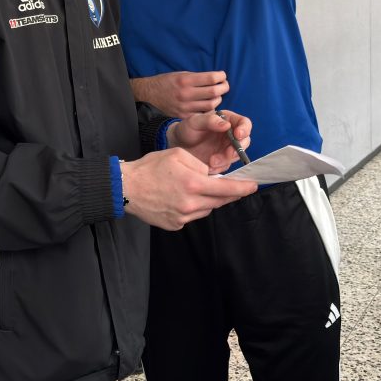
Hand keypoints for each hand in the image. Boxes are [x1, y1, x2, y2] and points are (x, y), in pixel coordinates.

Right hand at [120, 148, 256, 230]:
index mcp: (193, 184)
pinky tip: (181, 198)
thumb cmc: (150, 168)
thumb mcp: (178, 155)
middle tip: (235, 187)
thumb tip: (211, 174)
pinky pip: (192, 215)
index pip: (226, 188)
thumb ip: (199, 165)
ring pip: (206, 208)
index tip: (254, 186)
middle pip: (219, 201)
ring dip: (208, 199)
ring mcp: (183, 217)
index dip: (242, 188)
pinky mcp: (175, 225)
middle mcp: (191, 204)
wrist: (126, 188)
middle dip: (229, 193)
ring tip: (196, 188)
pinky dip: (193, 206)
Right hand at [130, 71, 228, 117]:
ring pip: (211, 105)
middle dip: (223, 88)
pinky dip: (208, 110)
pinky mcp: (184, 116)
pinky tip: (208, 105)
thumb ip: (196, 78)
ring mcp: (185, 107)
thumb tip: (214, 79)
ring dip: (218, 99)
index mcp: (185, 80)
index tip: (222, 76)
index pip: (211, 78)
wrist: (148, 95)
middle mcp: (186, 94)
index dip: (221, 76)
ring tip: (217, 95)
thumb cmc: (165, 82)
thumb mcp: (180, 74)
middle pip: (213, 92)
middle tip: (224, 86)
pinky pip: (202, 114)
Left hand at [168, 110, 251, 172]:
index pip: (244, 123)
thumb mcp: (195, 121)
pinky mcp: (222, 161)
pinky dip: (219, 168)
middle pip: (244, 142)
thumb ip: (210, 120)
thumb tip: (227, 124)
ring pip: (236, 156)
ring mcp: (227, 148)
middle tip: (227, 154)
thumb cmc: (186, 128)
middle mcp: (231, 134)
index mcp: (227, 120)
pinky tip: (208, 167)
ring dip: (226, 160)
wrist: (178, 145)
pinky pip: (226, 166)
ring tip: (212, 162)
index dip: (244, 129)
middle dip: (237, 149)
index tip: (238, 135)